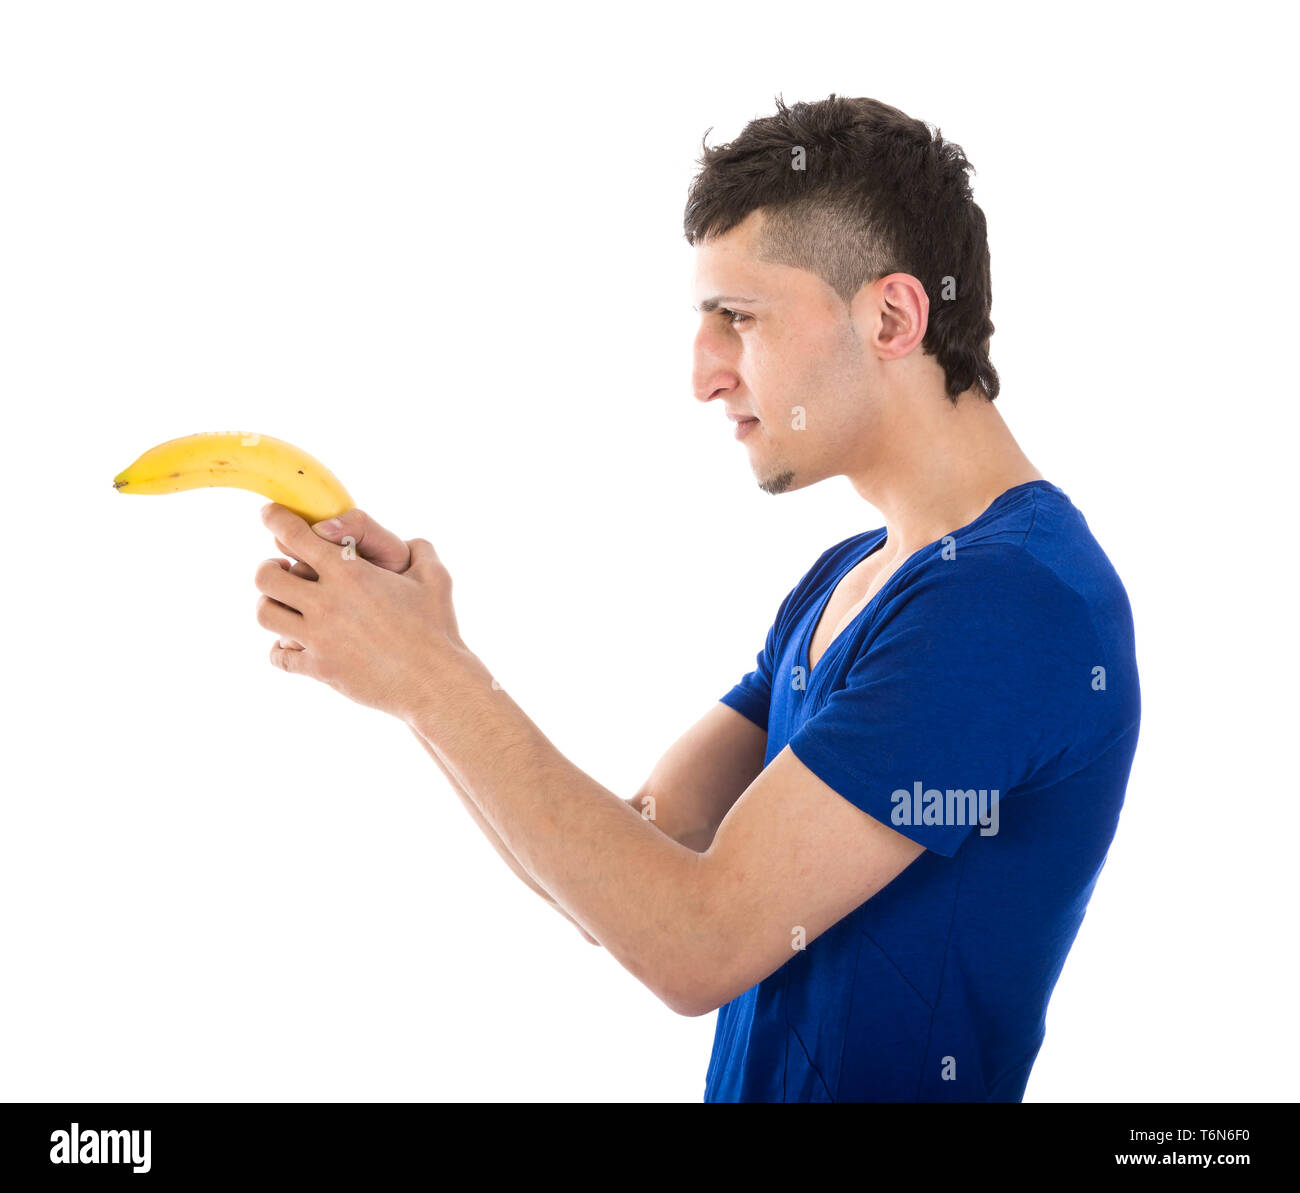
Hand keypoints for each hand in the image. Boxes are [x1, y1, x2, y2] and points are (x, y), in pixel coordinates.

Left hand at [255, 503, 463, 719]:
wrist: (434, 682)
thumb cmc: (437, 629)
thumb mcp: (436, 578)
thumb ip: (421, 550)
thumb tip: (413, 542)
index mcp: (351, 573)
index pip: (294, 535)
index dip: (275, 519)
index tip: (268, 515)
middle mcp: (327, 602)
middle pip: (265, 576)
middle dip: (269, 568)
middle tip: (281, 570)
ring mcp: (319, 638)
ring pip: (265, 614)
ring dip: (270, 606)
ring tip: (285, 606)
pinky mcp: (320, 669)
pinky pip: (279, 656)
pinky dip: (281, 649)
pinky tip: (295, 644)